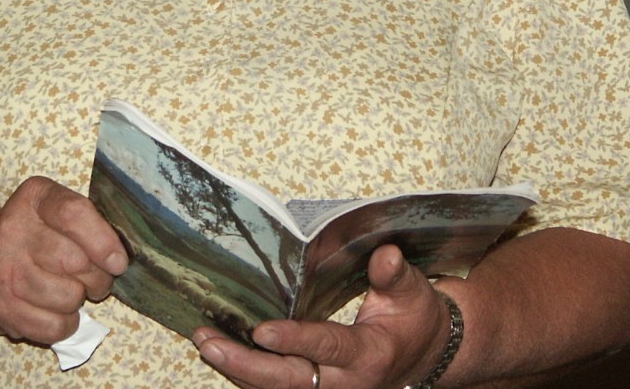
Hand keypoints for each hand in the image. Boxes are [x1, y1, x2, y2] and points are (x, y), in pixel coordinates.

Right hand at [0, 175, 128, 344]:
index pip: (73, 214)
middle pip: (75, 261)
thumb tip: (119, 260)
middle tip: (96, 277)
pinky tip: (58, 309)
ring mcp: (4, 269)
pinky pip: (54, 326)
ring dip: (80, 299)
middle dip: (98, 276)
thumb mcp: (65, 211)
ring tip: (72, 289)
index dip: (103, 241)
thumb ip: (93, 224)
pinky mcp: (2, 306)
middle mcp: (13, 229)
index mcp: (35, 197)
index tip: (118, 262)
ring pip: (68, 297)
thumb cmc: (46, 233)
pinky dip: (67, 323)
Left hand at [193, 245, 451, 388]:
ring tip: (203, 343)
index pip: (327, 349)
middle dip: (246, 364)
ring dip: (237, 369)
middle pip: (288, 381)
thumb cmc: (415, 320)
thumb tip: (387, 254)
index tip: (261, 329)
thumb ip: (395, 276)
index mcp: (369, 356)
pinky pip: (277, 388)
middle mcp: (346, 384)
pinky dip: (246, 373)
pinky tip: (220, 352)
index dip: (294, 340)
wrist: (426, 357)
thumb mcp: (413, 293)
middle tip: (208, 342)